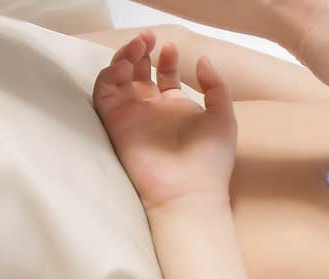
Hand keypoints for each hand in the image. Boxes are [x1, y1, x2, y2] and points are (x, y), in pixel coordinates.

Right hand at [92, 29, 237, 212]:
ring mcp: (133, 115)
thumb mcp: (223, 118)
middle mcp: (153, 111)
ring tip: (139, 44)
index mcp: (177, 109)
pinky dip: (111, 73)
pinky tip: (127, 65)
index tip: (171, 48)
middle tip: (150, 38)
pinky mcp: (116, 122)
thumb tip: (203, 59)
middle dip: (142, 51)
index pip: (165, 77)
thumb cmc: (211, 160)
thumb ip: (216, 87)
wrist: (189, 191)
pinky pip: (105, 91)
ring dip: (125, 56)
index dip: (166, 59)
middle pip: (139, 72)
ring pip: (119, 77)